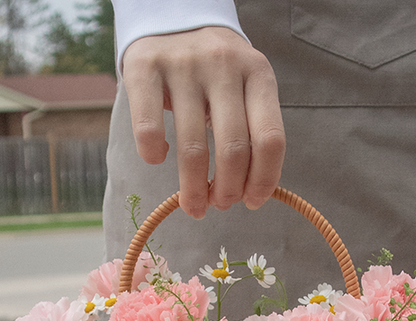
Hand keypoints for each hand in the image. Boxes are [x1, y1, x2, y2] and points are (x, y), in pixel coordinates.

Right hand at [122, 28, 285, 218]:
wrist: (173, 18)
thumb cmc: (215, 74)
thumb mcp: (244, 90)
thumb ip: (251, 131)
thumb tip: (250, 194)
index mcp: (258, 74)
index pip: (270, 140)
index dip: (264, 181)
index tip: (252, 202)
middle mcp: (224, 65)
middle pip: (234, 150)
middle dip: (229, 192)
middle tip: (220, 205)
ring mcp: (184, 64)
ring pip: (193, 148)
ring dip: (194, 189)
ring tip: (194, 204)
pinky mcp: (144, 66)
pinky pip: (149, 128)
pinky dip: (153, 154)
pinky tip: (158, 157)